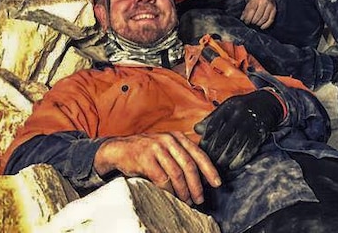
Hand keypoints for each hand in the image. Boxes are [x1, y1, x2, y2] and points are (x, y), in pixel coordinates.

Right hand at [94, 132, 220, 204]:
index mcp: (177, 137)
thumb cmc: (147, 151)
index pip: (198, 154)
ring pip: (177, 174)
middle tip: (199, 199)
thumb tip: (202, 175)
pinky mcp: (146, 158)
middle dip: (197, 185)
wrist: (120, 149)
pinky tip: (172, 197)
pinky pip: (162, 179)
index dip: (209, 170)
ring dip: (184, 191)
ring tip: (187, 201)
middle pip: (189, 165)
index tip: (217, 183)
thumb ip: (182, 154)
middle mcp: (169, 140)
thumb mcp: (166, 146)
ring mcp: (157, 148)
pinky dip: (169, 191)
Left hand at [194, 90, 284, 170]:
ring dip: (225, 158)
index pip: (213, 126)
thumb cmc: (240, 108)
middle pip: (223, 138)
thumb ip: (211, 118)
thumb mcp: (226, 107)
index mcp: (227, 109)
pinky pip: (248, 149)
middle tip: (207, 164)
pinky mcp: (259, 133)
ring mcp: (249, 125)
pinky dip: (240, 159)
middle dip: (214, 152)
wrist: (266, 103)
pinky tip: (232, 166)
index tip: (199, 151)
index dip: (206, 141)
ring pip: (235, 145)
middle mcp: (238, 116)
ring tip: (218, 168)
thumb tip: (196, 130)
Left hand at [240, 0, 276, 28]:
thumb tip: (242, 19)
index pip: (252, 10)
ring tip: (255, 25)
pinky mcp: (274, 10)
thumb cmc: (256, 0)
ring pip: (264, 18)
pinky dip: (266, 25)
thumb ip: (246, 10)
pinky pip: (271, 19)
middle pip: (258, 15)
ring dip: (259, 23)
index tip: (246, 22)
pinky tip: (262, 27)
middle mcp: (264, 2)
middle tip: (251, 24)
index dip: (248, 18)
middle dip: (253, 21)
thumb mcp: (250, 2)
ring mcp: (270, 6)